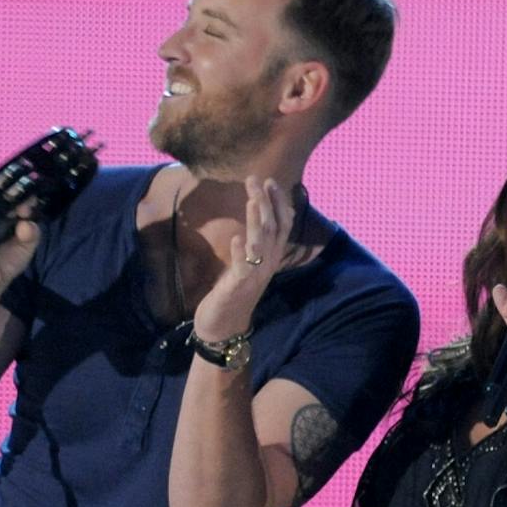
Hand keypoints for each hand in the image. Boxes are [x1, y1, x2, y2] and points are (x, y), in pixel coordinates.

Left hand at [193, 177, 318, 343]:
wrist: (224, 327)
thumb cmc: (233, 292)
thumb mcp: (247, 263)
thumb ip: (254, 243)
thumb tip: (257, 218)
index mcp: (270, 257)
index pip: (282, 226)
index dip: (279, 203)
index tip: (271, 181)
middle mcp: (267, 264)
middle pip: (272, 229)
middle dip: (265, 203)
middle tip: (255, 180)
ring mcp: (254, 276)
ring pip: (260, 244)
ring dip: (255, 222)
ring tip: (251, 201)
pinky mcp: (238, 287)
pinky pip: (243, 268)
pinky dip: (240, 253)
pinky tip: (236, 238)